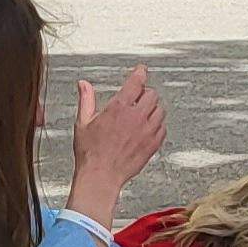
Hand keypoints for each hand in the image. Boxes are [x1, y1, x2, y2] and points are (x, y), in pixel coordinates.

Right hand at [66, 68, 164, 222]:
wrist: (101, 176)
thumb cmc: (90, 153)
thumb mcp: (83, 122)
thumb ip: (86, 100)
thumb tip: (83, 84)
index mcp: (118, 108)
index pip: (136, 82)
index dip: (140, 73)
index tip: (141, 70)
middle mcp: (136, 117)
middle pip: (152, 95)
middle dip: (145, 94)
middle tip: (138, 98)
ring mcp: (147, 131)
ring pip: (160, 110)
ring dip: (153, 109)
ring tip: (142, 114)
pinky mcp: (154, 144)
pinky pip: (163, 128)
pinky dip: (158, 125)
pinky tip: (147, 128)